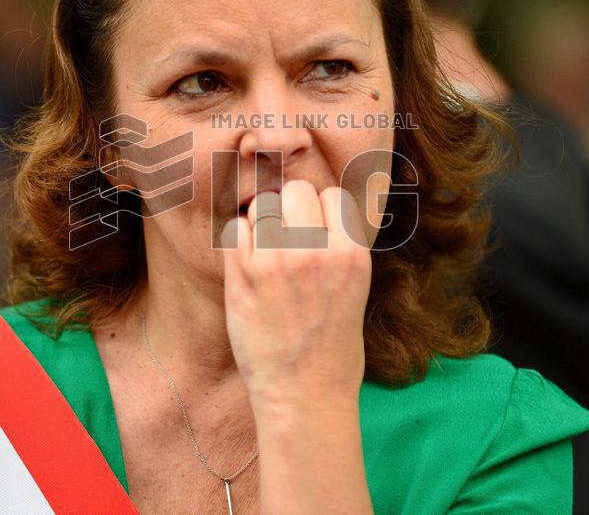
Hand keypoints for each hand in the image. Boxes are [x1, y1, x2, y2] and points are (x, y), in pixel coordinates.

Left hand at [220, 180, 371, 411]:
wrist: (304, 396)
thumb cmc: (332, 350)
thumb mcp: (354, 290)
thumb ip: (337, 249)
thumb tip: (316, 213)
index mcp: (352, 253)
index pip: (332, 194)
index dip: (321, 210)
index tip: (314, 231)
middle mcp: (317, 250)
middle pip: (295, 190)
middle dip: (289, 209)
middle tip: (285, 239)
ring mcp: (278, 261)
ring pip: (261, 205)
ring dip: (260, 223)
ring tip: (264, 253)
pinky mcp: (244, 276)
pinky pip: (234, 231)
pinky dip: (237, 243)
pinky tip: (246, 266)